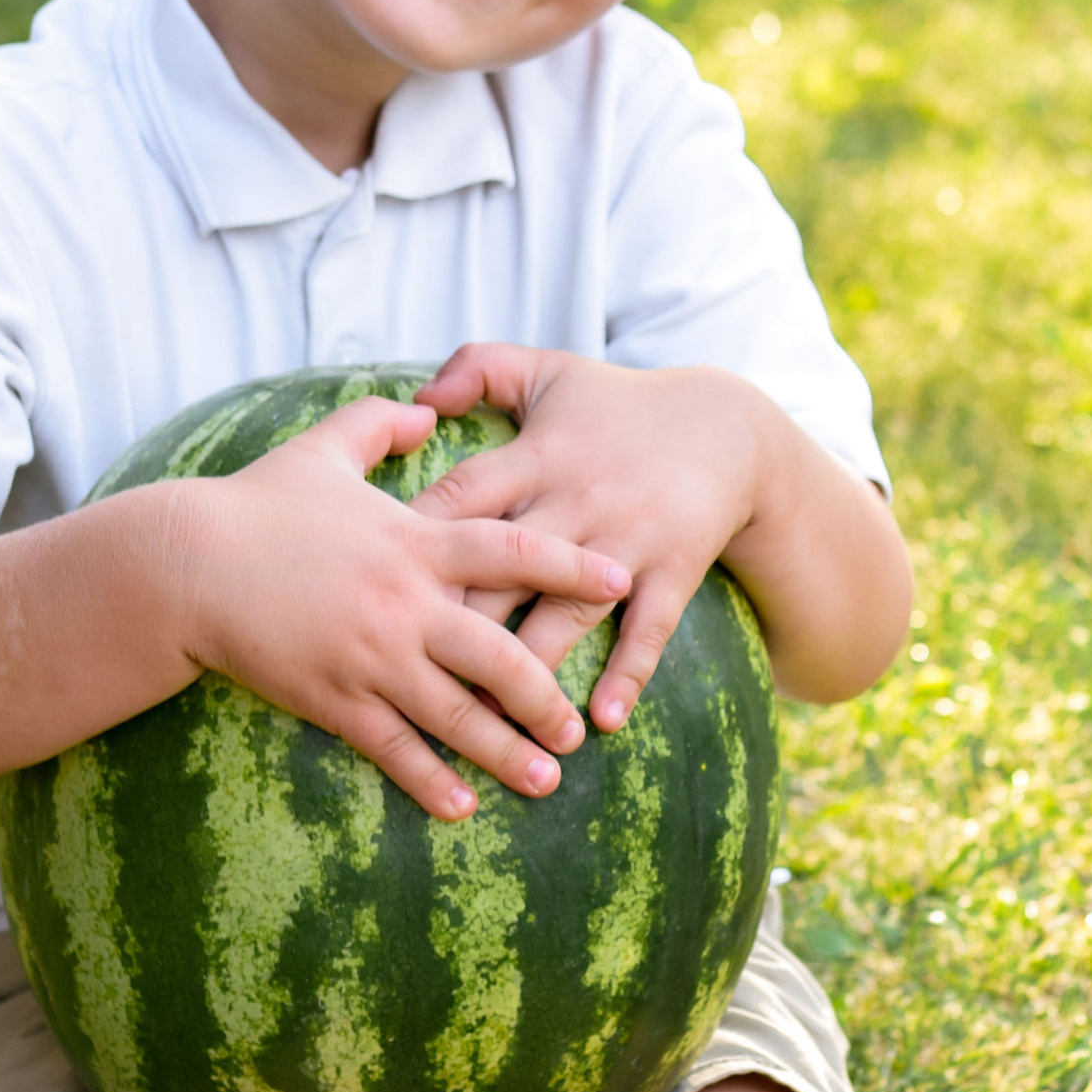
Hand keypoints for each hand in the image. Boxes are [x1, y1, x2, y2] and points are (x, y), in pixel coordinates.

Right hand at [164, 392, 631, 821]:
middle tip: (576, 727)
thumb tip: (428, 406)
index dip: (573, 566)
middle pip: (500, 655)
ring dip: (506, 751)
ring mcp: (371, 657)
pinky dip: (430, 780)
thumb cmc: (255, 505)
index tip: (621, 579)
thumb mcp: (322, 448)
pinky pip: (393, 747)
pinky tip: (462, 807)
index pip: (513, 551)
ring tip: (547, 778)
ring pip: (457, 716)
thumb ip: (379, 422)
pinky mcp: (334, 697)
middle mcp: (405, 604)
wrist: (184, 566)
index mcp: (415, 541)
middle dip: (547, 696)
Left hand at [408, 346, 774, 733]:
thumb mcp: (548, 372)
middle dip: (456, 621)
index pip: (462, 500)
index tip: (365, 584)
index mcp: (537, 456)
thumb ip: (478, 369)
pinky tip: (603, 719)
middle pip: (503, 569)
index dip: (413, 540)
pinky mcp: (673, 569)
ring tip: (491, 722)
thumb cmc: (619, 404)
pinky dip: (628, 674)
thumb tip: (419, 397)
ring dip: (531, 669)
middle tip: (403, 673)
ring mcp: (626, 540)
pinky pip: (649, 628)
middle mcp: (576, 500)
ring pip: (568, 609)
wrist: (726, 428)